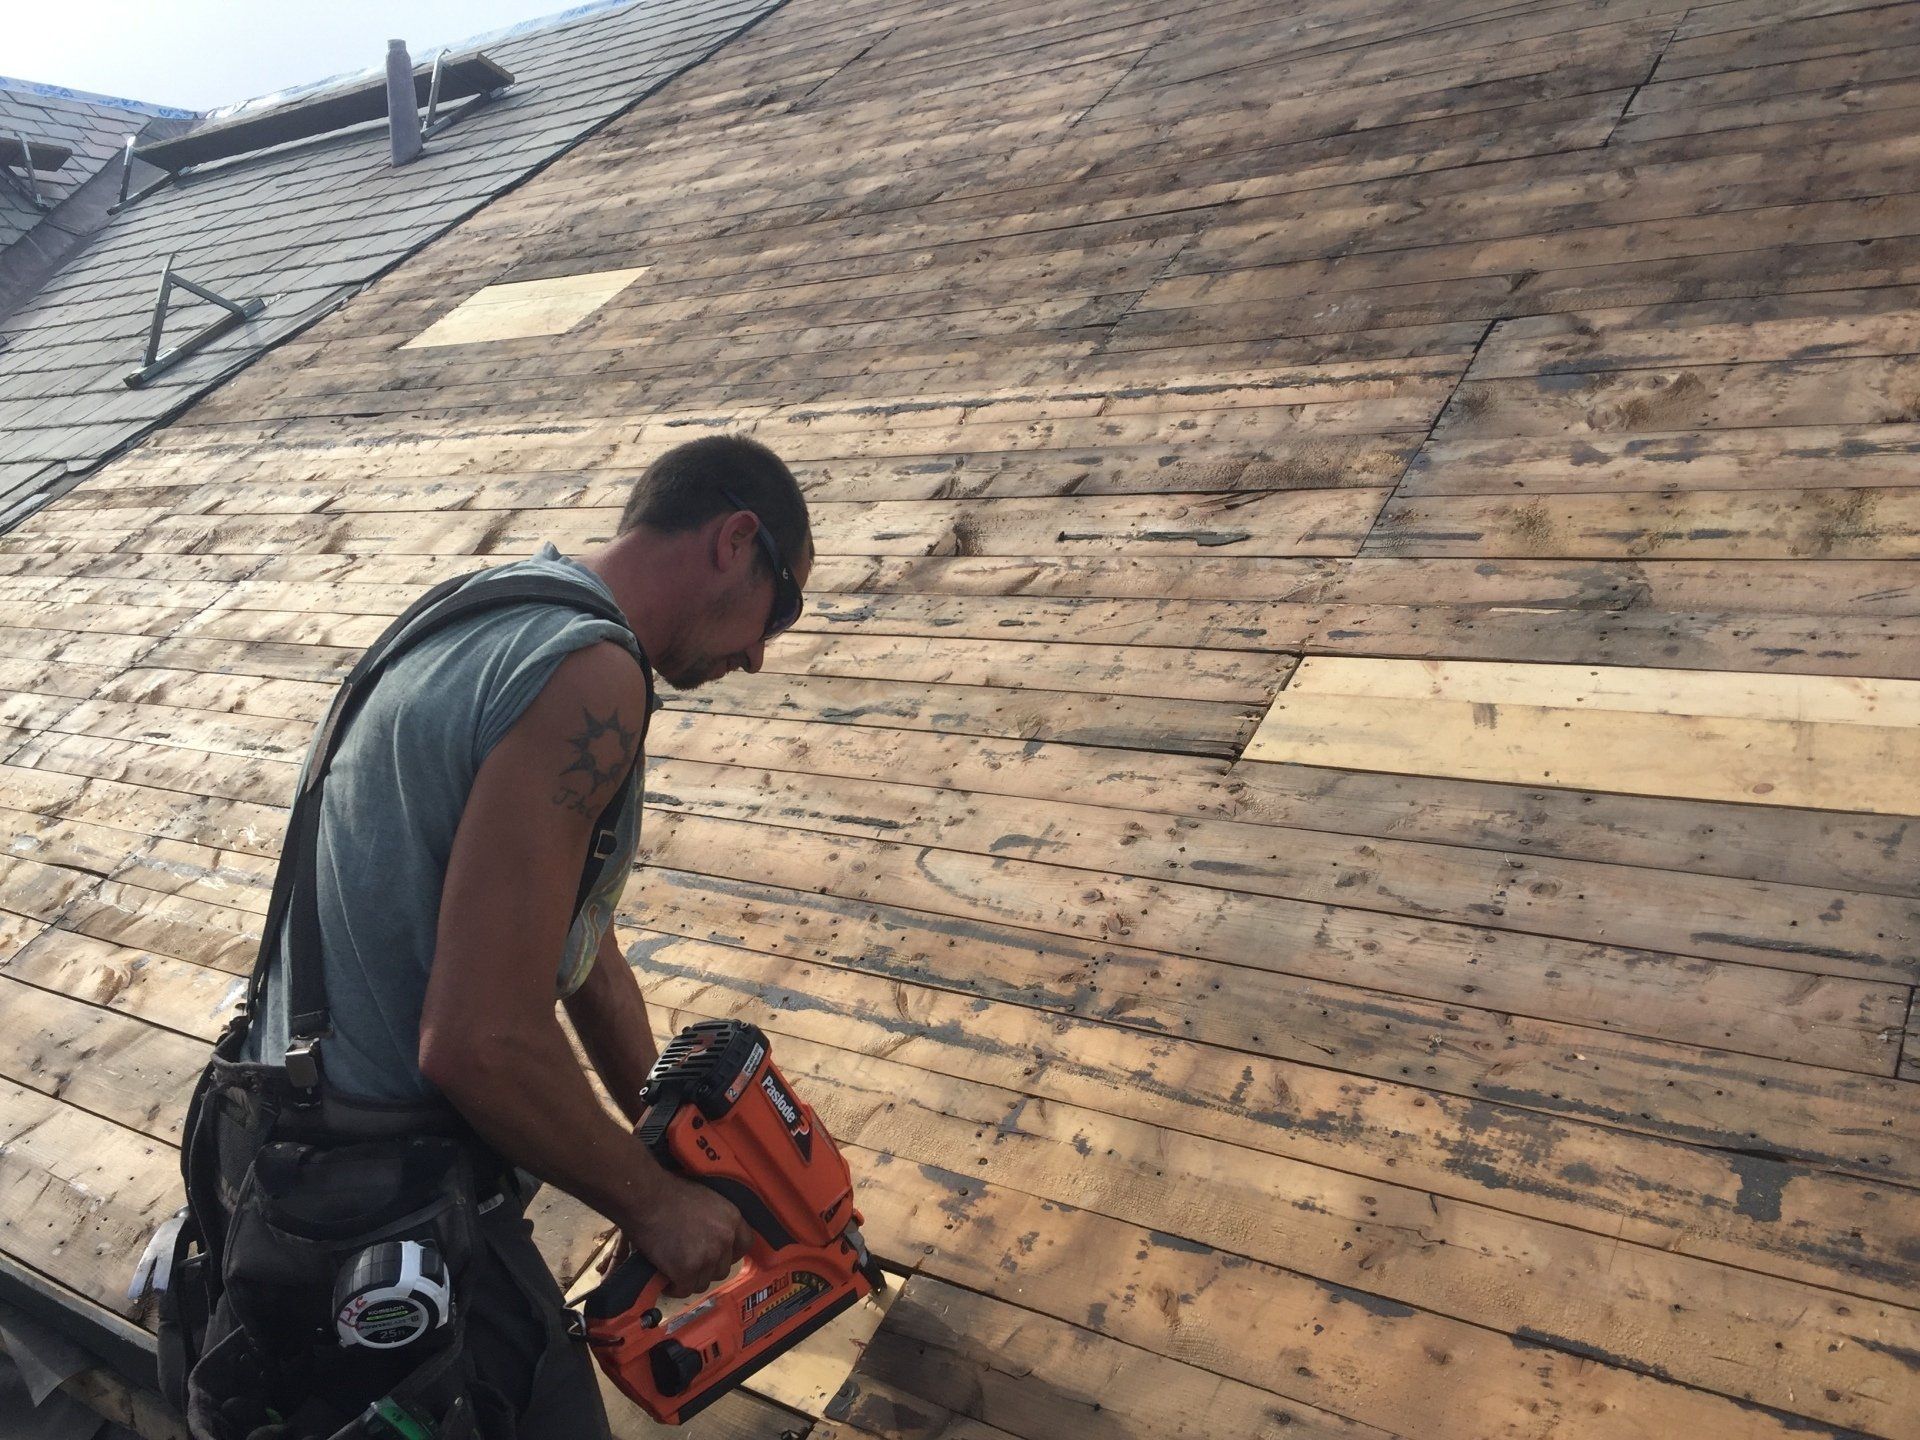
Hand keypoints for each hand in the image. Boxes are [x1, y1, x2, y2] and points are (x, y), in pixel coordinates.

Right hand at [623, 1174, 751, 1298]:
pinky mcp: (687, 1270)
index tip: (718, 1257)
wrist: (647, 1198)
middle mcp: (725, 1239)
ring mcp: (707, 1257)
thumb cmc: (670, 1194)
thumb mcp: (706, 1200)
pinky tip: (665, 1280)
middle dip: (706, 1270)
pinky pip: (684, 1289)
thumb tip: (712, 1240)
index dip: (730, 1254)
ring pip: (703, 1282)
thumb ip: (716, 1221)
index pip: (745, 1245)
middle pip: (722, 1269)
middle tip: (689, 1264)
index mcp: (732, 1218)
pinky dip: (674, 1288)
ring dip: (689, 1279)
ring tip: (674, 1271)